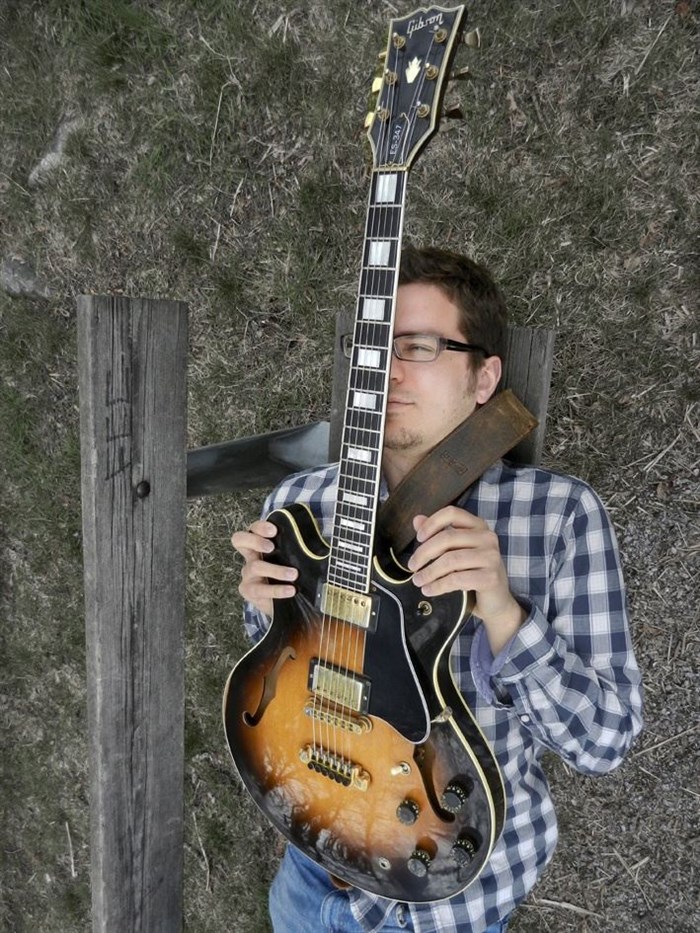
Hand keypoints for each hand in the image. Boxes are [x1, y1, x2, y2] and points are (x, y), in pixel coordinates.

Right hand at [231, 520, 297, 616]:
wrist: (285, 605)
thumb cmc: (290, 577)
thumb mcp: (295, 561)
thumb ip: (302, 550)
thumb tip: (325, 544)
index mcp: (260, 545)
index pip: (252, 529)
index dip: (259, 527)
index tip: (274, 530)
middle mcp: (251, 557)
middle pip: (240, 539)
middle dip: (255, 540)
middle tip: (271, 547)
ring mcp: (248, 574)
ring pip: (255, 566)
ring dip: (276, 569)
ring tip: (293, 574)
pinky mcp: (248, 591)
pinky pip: (260, 589)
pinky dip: (276, 590)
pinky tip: (290, 590)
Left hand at [407, 506, 525, 653]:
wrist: (496, 602)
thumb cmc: (473, 573)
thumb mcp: (455, 551)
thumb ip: (438, 534)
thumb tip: (417, 520)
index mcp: (478, 526)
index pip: (452, 513)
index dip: (432, 523)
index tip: (419, 538)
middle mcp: (488, 538)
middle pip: (447, 538)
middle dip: (424, 553)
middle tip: (412, 566)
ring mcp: (491, 557)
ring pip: (450, 560)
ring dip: (429, 572)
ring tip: (418, 581)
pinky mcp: (491, 577)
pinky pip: (457, 579)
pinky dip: (438, 585)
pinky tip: (429, 590)